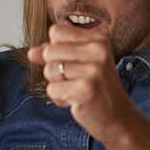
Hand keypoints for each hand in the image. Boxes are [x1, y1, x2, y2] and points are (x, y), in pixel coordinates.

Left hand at [27, 25, 138, 145]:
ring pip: (49, 70)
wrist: (118, 118)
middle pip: (49, 51)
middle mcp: (98, 50)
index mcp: (98, 38)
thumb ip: (54, 54)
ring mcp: (94, 69)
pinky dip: (59, 98)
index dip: (55, 49)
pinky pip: (52, 89)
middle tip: (75, 79)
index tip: (72, 62)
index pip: (56, 31)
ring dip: (57, 84)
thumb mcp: (79, 64)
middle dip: (54, 69)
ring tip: (77, 89)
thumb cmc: (96, 88)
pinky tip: (77, 100)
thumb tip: (31, 53)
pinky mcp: (86, 89)